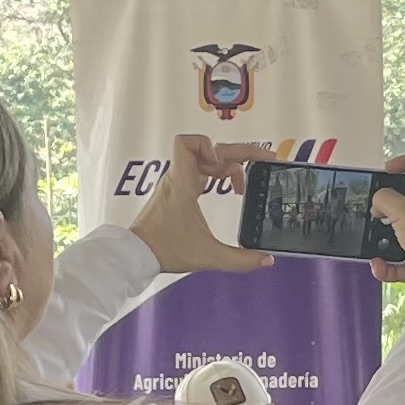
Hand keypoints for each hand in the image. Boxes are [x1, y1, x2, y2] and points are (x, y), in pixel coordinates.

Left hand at [133, 136, 276, 276]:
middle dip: (239, 153)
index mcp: (182, 184)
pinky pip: (202, 169)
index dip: (211, 146)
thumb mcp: (207, 256)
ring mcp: (178, 182)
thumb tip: (266, 260)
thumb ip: (240, 260)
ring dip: (229, 165)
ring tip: (242, 185)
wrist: (137, 254)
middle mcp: (179, 177)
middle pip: (210, 148)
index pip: (188, 143)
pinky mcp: (178, 190)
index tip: (226, 164)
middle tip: (262, 161)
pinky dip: (219, 173)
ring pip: (207, 158)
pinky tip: (228, 188)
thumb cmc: (163, 248)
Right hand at [369, 155, 404, 263]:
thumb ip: (385, 198)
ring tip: (377, 235)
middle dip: (392, 204)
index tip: (388, 169)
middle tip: (380, 206)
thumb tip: (379, 203)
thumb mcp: (403, 209)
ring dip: (387, 235)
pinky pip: (401, 259)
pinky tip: (379, 263)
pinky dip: (388, 263)